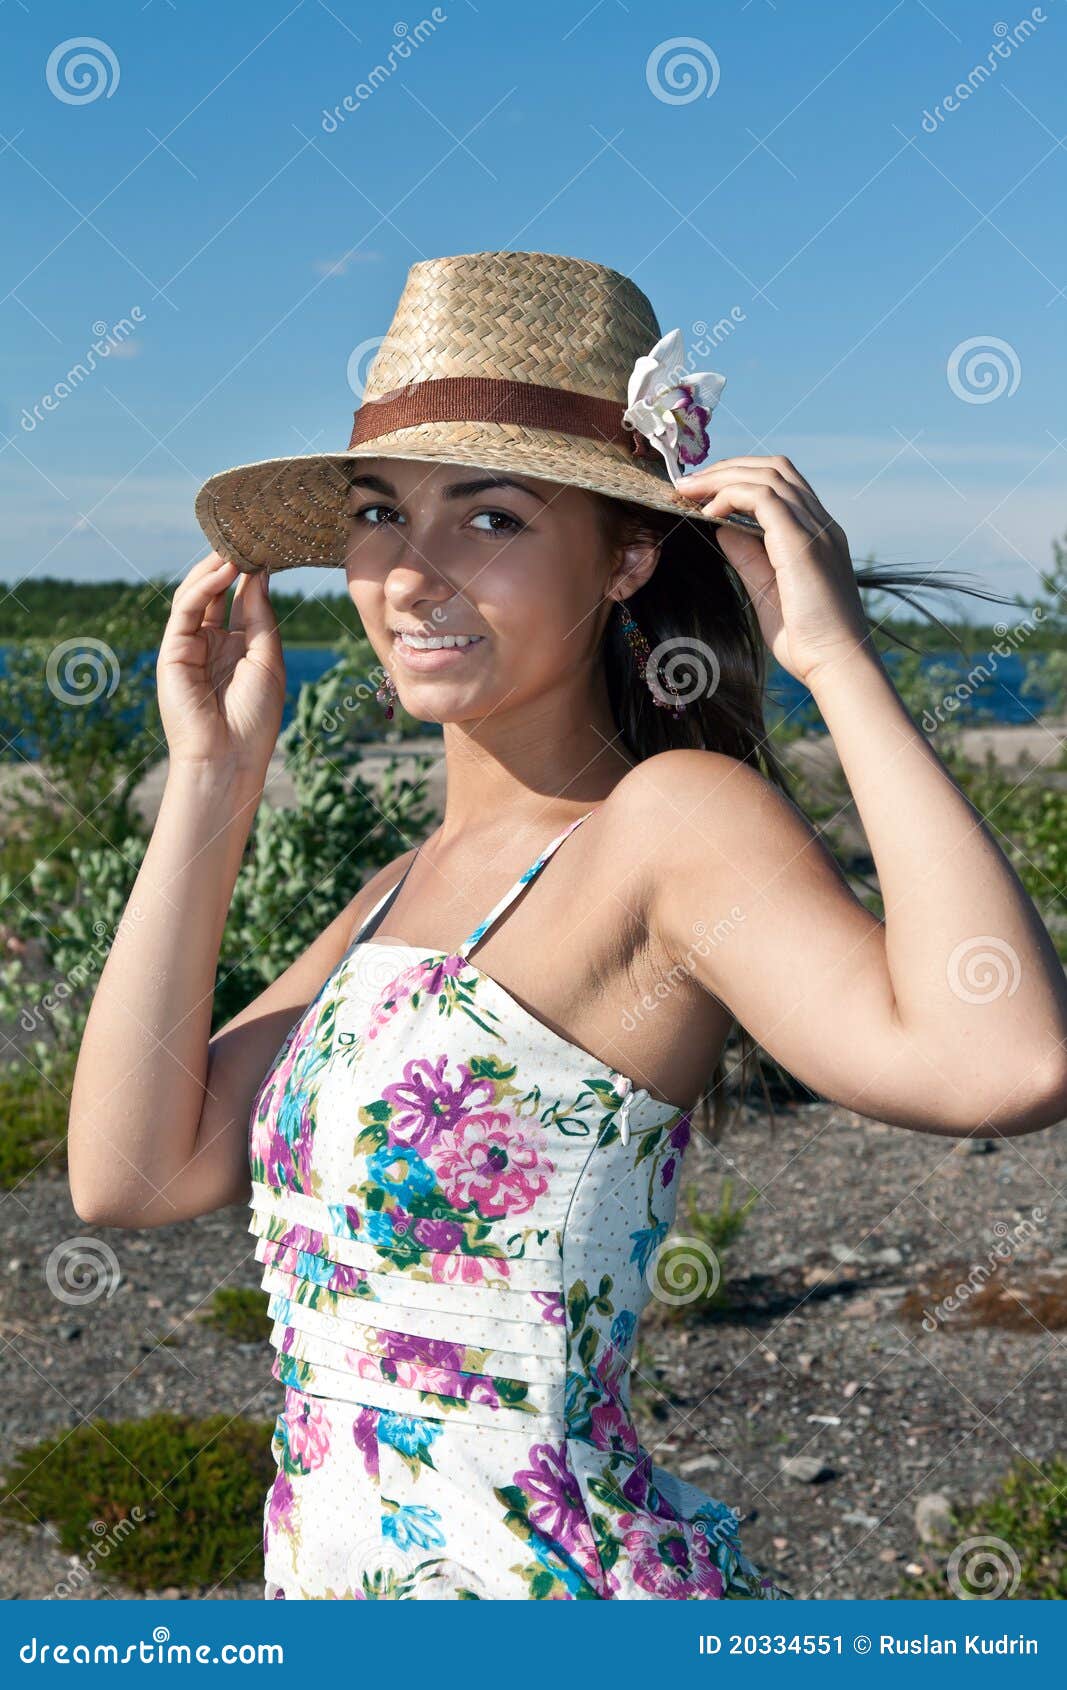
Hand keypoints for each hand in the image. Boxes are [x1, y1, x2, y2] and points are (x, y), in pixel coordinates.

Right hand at [156, 553, 284, 781]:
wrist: (229, 758)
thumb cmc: (255, 718)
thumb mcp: (267, 659)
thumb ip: (259, 616)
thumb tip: (259, 574)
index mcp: (238, 647)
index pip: (241, 600)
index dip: (253, 574)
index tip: (269, 546)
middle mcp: (212, 643)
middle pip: (217, 593)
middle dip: (231, 564)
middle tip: (249, 534)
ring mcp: (190, 646)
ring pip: (198, 595)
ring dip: (216, 568)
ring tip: (237, 544)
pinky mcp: (172, 651)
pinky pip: (185, 610)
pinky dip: (201, 586)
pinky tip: (223, 569)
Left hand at [675, 455, 871, 686]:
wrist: (836, 664)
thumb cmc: (806, 639)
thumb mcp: (766, 590)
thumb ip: (748, 556)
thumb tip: (721, 527)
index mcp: (816, 534)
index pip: (781, 484)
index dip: (739, 478)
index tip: (702, 493)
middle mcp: (820, 524)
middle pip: (774, 468)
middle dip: (727, 468)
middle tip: (688, 484)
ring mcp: (816, 530)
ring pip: (768, 476)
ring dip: (723, 477)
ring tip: (688, 491)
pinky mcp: (803, 543)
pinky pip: (763, 498)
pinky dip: (731, 496)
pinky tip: (709, 512)